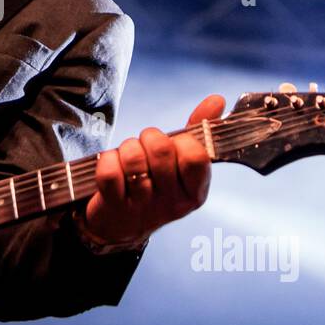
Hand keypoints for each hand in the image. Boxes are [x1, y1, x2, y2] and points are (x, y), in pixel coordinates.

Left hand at [82, 95, 225, 246]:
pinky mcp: (114, 207)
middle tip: (146, 147)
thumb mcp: (181, 163)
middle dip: (149, 138)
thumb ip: (198, 132)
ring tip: (128, 158)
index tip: (175, 145)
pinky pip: (109, 171)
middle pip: (162, 150)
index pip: (196, 156)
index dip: (182, 141)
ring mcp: (143, 207)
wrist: (122, 224)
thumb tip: (217, 100)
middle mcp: (173, 204)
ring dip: (127, 148)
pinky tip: (113, 167)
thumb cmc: (156, 185)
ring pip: (133, 157)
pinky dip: (107, 160)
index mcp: (196, 192)